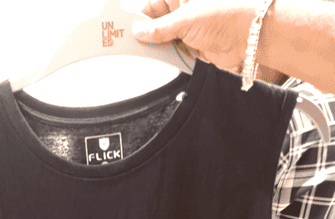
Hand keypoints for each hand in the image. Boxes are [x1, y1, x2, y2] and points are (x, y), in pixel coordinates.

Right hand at [134, 0, 256, 73]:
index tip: (123, 28)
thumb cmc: (223, 15)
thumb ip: (160, 28)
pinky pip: (173, 54)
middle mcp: (182, 13)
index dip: (138, 16)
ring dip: (154, 48)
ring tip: (140, 55)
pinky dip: (165, 58)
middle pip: (155, 24)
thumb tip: (139, 31)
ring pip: (163, 40)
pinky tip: (156, 61)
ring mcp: (187, 31)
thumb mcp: (185, 20)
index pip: (152, 6)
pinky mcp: (192, 49)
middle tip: (126, 45)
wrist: (249, 36)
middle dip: (144, 34)